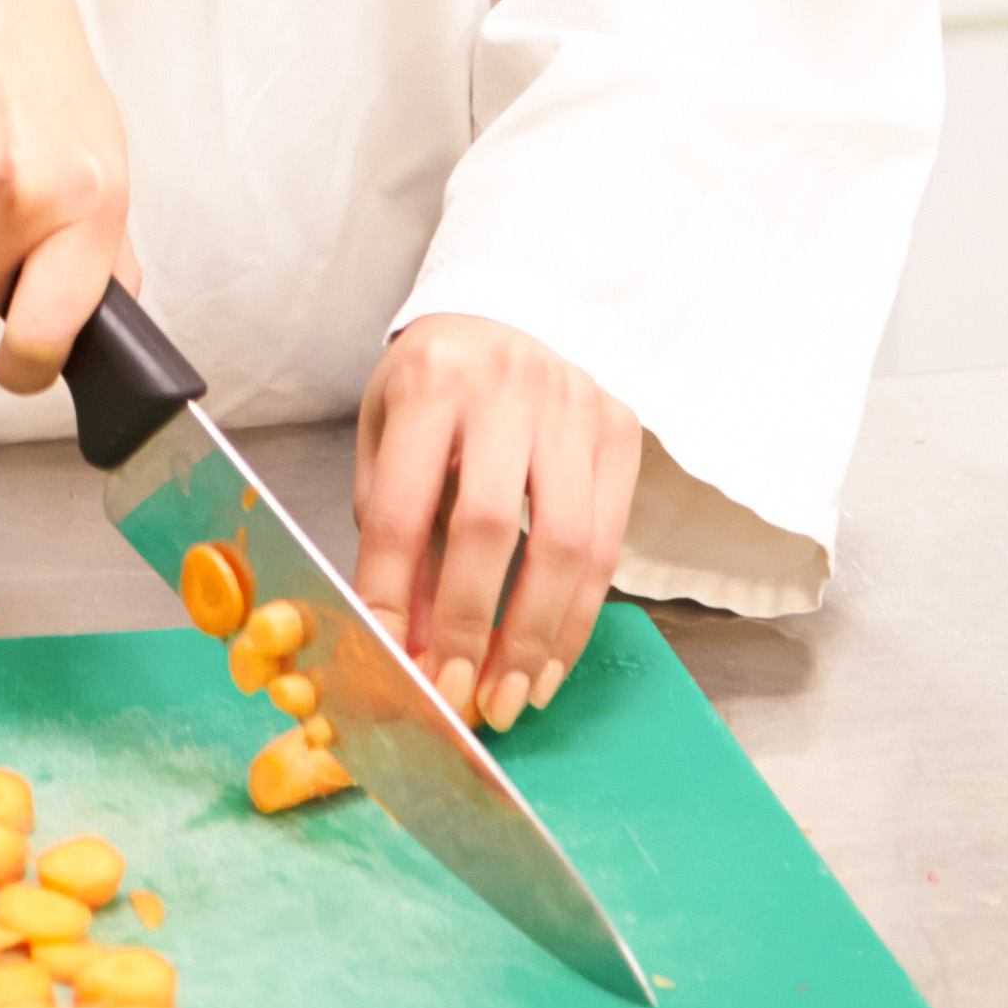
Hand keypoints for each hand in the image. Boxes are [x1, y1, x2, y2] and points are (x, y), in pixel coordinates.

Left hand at [355, 315, 643, 731]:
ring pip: (566, 544)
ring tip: (510, 698)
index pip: (402, 506)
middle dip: (470, 626)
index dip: (392, 594)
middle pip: (492, 527)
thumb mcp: (387, 439)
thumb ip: (392, 534)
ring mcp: (573, 405)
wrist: (508, 309)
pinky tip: (548, 663)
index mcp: (428, 382)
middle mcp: (505, 387)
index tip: (392, 662)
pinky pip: (608, 544)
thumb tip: (407, 643)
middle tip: (457, 697)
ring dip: (535, 638)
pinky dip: (577, 617)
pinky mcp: (620, 430)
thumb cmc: (434, 386)